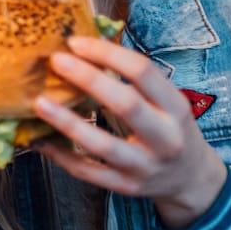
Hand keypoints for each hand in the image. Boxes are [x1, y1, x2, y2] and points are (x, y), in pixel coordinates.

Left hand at [33, 34, 225, 228]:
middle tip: (56, 61)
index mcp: (176, 108)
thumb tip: (84, 49)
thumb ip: (135, 82)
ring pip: (103, 145)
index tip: (76, 43)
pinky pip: (88, 172)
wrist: (191, 179)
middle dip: (89, 79)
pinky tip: (41, 140)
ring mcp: (145, 166)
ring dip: (68, 123)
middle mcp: (165, 138)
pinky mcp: (126, 187)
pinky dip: (62, 156)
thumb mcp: (168, 103)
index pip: (143, 72)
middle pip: (125, 104)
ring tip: (39, 103)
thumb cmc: (170, 129)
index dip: (108, 54)